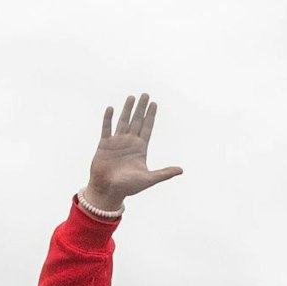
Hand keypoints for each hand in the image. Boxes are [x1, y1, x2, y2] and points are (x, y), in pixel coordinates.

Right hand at [81, 94, 182, 211]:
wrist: (109, 190)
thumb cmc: (129, 187)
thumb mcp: (149, 179)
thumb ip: (164, 173)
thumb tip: (181, 170)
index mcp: (141, 148)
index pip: (147, 128)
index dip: (151, 116)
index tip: (154, 104)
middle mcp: (129, 142)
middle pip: (137, 121)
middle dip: (141, 108)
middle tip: (146, 94)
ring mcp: (117, 142)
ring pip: (123, 121)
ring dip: (127, 109)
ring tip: (132, 97)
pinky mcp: (104, 145)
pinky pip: (107, 128)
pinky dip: (108, 119)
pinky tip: (111, 108)